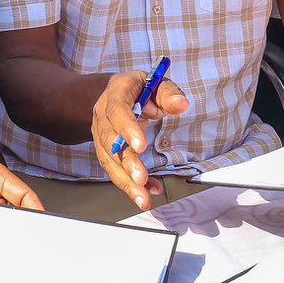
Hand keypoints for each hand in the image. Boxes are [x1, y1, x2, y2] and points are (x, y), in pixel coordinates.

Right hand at [90, 70, 190, 210]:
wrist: (117, 93)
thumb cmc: (140, 89)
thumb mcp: (156, 84)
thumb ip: (169, 94)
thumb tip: (182, 105)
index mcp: (115, 94)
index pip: (118, 111)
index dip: (127, 129)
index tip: (141, 147)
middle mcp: (102, 115)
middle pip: (110, 142)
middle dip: (126, 162)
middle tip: (141, 179)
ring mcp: (101, 134)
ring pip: (109, 161)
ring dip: (126, 182)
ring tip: (143, 198)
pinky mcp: (105, 151)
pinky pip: (115, 170)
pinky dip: (131, 184)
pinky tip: (147, 193)